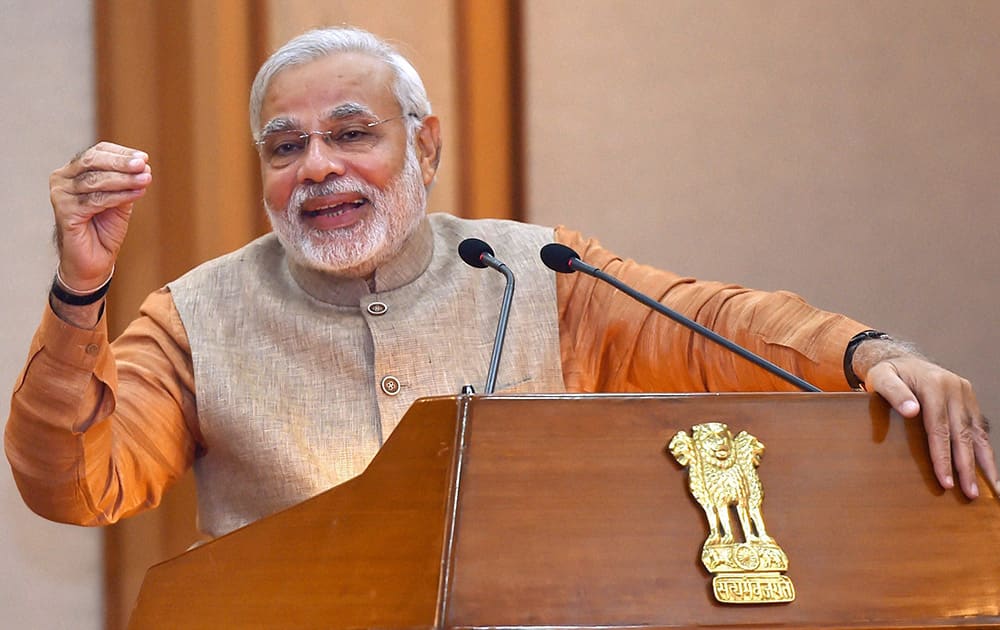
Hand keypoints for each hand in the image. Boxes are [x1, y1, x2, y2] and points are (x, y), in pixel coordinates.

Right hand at [50, 142, 151, 288]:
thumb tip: (143, 168)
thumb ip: (125, 184)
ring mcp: (61, 195)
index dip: (120, 153)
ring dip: (124, 179)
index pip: (96, 153)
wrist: (93, 260)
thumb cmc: (104, 229)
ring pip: (96, 181)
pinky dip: (119, 196)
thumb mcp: (119, 201)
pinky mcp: (65, 211)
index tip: (143, 158)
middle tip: (143, 165)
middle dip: (121, 163)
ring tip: (145, 179)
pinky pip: (96, 200)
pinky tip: (137, 193)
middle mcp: (62, 179)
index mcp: (73, 171)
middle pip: (92, 162)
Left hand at [865, 355, 997, 499]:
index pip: (940, 428)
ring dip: (986, 462)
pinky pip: (980, 427)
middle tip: (970, 494)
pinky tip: (990, 469)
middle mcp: (956, 389)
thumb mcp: (881, 378)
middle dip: (967, 467)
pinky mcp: (970, 400)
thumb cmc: (888, 373)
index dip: (944, 457)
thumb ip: (894, 392)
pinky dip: (986, 449)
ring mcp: (966, 394)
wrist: (901, 359)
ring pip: (978, 432)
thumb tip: (911, 411)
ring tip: (994, 488)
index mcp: (935, 385)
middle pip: (963, 434)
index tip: (946, 482)